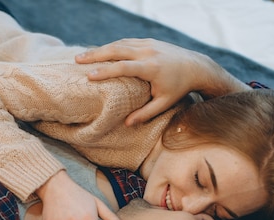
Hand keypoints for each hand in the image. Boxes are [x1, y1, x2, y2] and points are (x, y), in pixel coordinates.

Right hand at [75, 38, 248, 124]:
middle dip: (95, 54)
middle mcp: (148, 52)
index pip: (123, 67)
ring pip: (119, 43)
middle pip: (117, 50)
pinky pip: (126, 42)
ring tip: (83, 55)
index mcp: (151, 67)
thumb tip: (126, 124)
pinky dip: (112, 46)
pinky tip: (100, 52)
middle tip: (77, 60)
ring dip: (101, 49)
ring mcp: (148, 44)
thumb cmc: (179, 88)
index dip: (105, 71)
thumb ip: (145, 114)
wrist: (196, 67)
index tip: (89, 75)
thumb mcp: (164, 103)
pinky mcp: (148, 41)